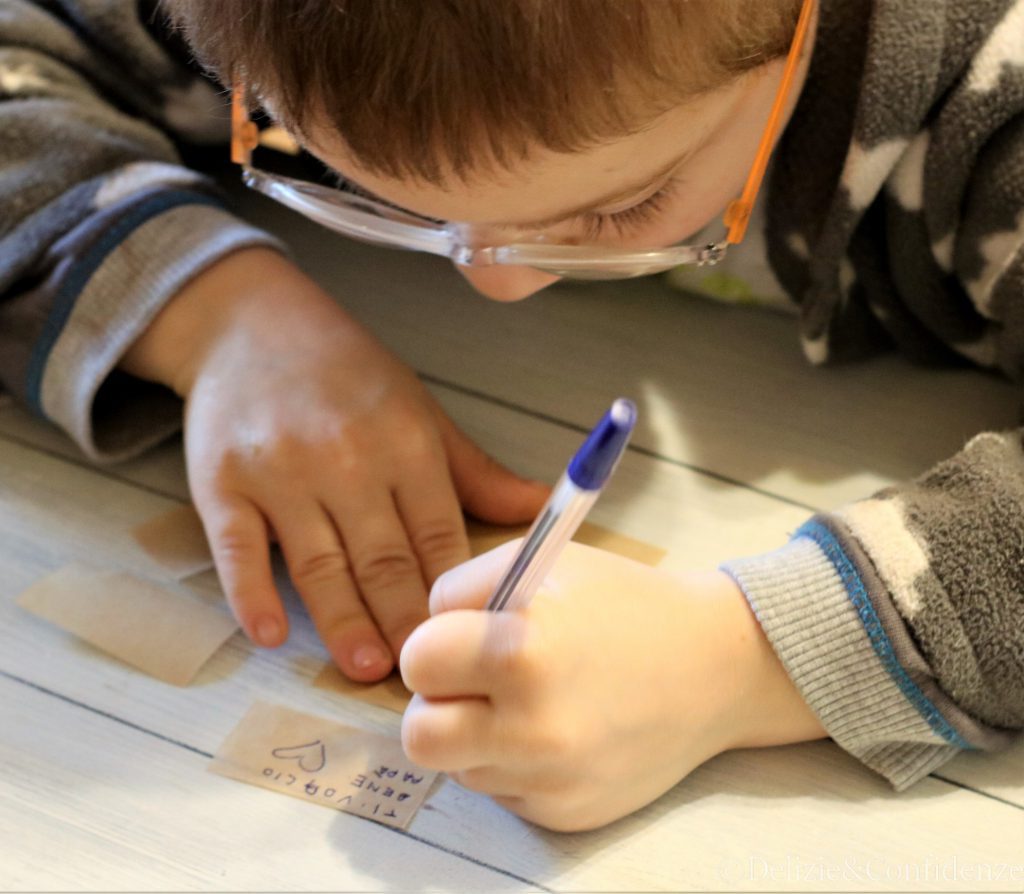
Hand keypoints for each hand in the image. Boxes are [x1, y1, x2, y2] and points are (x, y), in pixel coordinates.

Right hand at [122, 248, 548, 679]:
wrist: (250, 323)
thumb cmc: (347, 372)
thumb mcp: (419, 410)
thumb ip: (474, 471)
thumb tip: (540, 511)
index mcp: (403, 441)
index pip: (436, 530)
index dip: (453, 590)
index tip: (471, 639)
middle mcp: (344, 458)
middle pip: (381, 555)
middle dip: (405, 618)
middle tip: (424, 673)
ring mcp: (279, 471)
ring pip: (318, 561)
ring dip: (342, 619)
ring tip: (365, 666)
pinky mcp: (221, 482)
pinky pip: (237, 546)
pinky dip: (251, 592)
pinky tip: (270, 633)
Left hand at [399, 543, 825, 830]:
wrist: (714, 666)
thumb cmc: (624, 604)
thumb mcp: (542, 565)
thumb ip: (465, 590)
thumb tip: (423, 633)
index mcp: (521, 651)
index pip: (417, 661)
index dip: (433, 647)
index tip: (457, 643)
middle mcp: (532, 727)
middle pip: (420, 735)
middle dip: (436, 704)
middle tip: (471, 684)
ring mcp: (551, 780)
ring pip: (459, 766)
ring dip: (476, 735)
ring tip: (527, 701)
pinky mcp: (567, 814)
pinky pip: (503, 791)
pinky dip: (514, 762)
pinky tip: (557, 729)